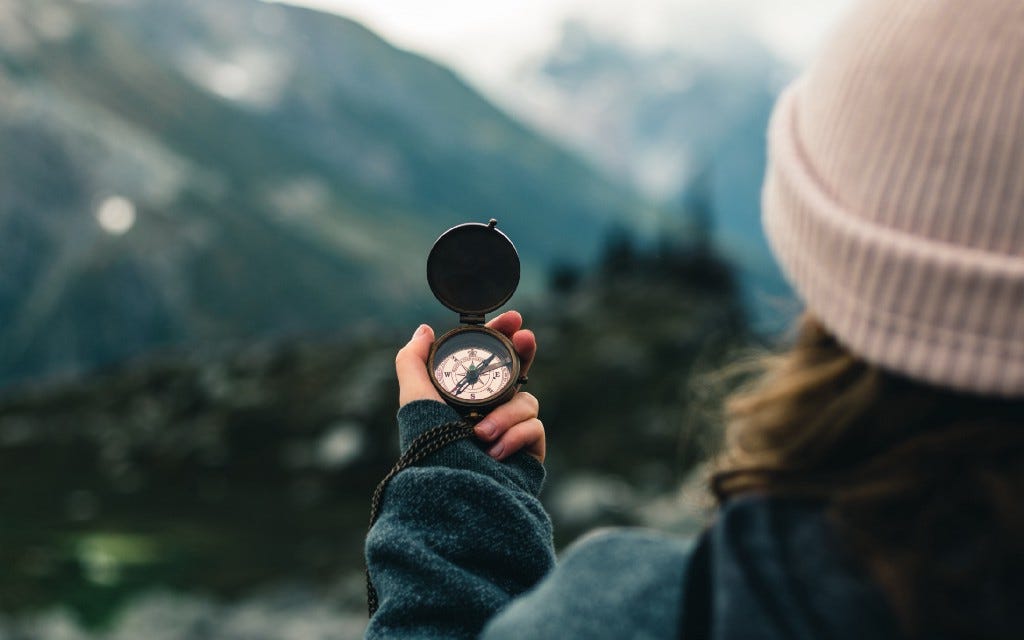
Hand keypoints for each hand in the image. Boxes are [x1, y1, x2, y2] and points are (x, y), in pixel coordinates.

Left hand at [394, 310, 543, 461]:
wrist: (453, 492)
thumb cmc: (431, 447)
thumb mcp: (414, 399)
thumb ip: (413, 361)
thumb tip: (424, 330)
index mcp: (465, 398)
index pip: (489, 360)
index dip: (503, 336)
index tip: (513, 318)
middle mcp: (489, 412)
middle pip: (517, 373)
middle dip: (524, 352)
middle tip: (526, 337)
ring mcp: (510, 432)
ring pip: (525, 401)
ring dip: (505, 414)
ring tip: (481, 435)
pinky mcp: (528, 452)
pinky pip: (534, 427)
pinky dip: (514, 436)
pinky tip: (495, 452)